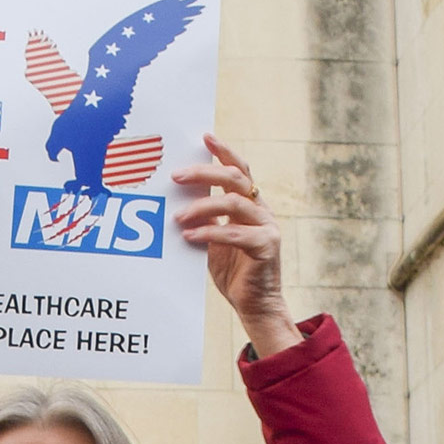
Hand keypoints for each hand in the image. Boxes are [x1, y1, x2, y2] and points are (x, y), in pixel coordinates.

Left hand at [172, 133, 296, 357]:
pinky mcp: (267, 246)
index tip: (204, 137)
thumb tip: (177, 200)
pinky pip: (235, 234)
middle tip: (176, 176)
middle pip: (235, 178)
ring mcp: (268, 227)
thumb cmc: (234, 273)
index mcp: (250, 205)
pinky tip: (189, 236)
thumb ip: (204, 220)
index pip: (239, 170)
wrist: (256, 307)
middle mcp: (262, 210)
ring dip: (201, 206)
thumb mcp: (213, 241)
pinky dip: (209, 233)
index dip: (224, 151)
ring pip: (234, 202)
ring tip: (177, 216)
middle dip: (204, 172)